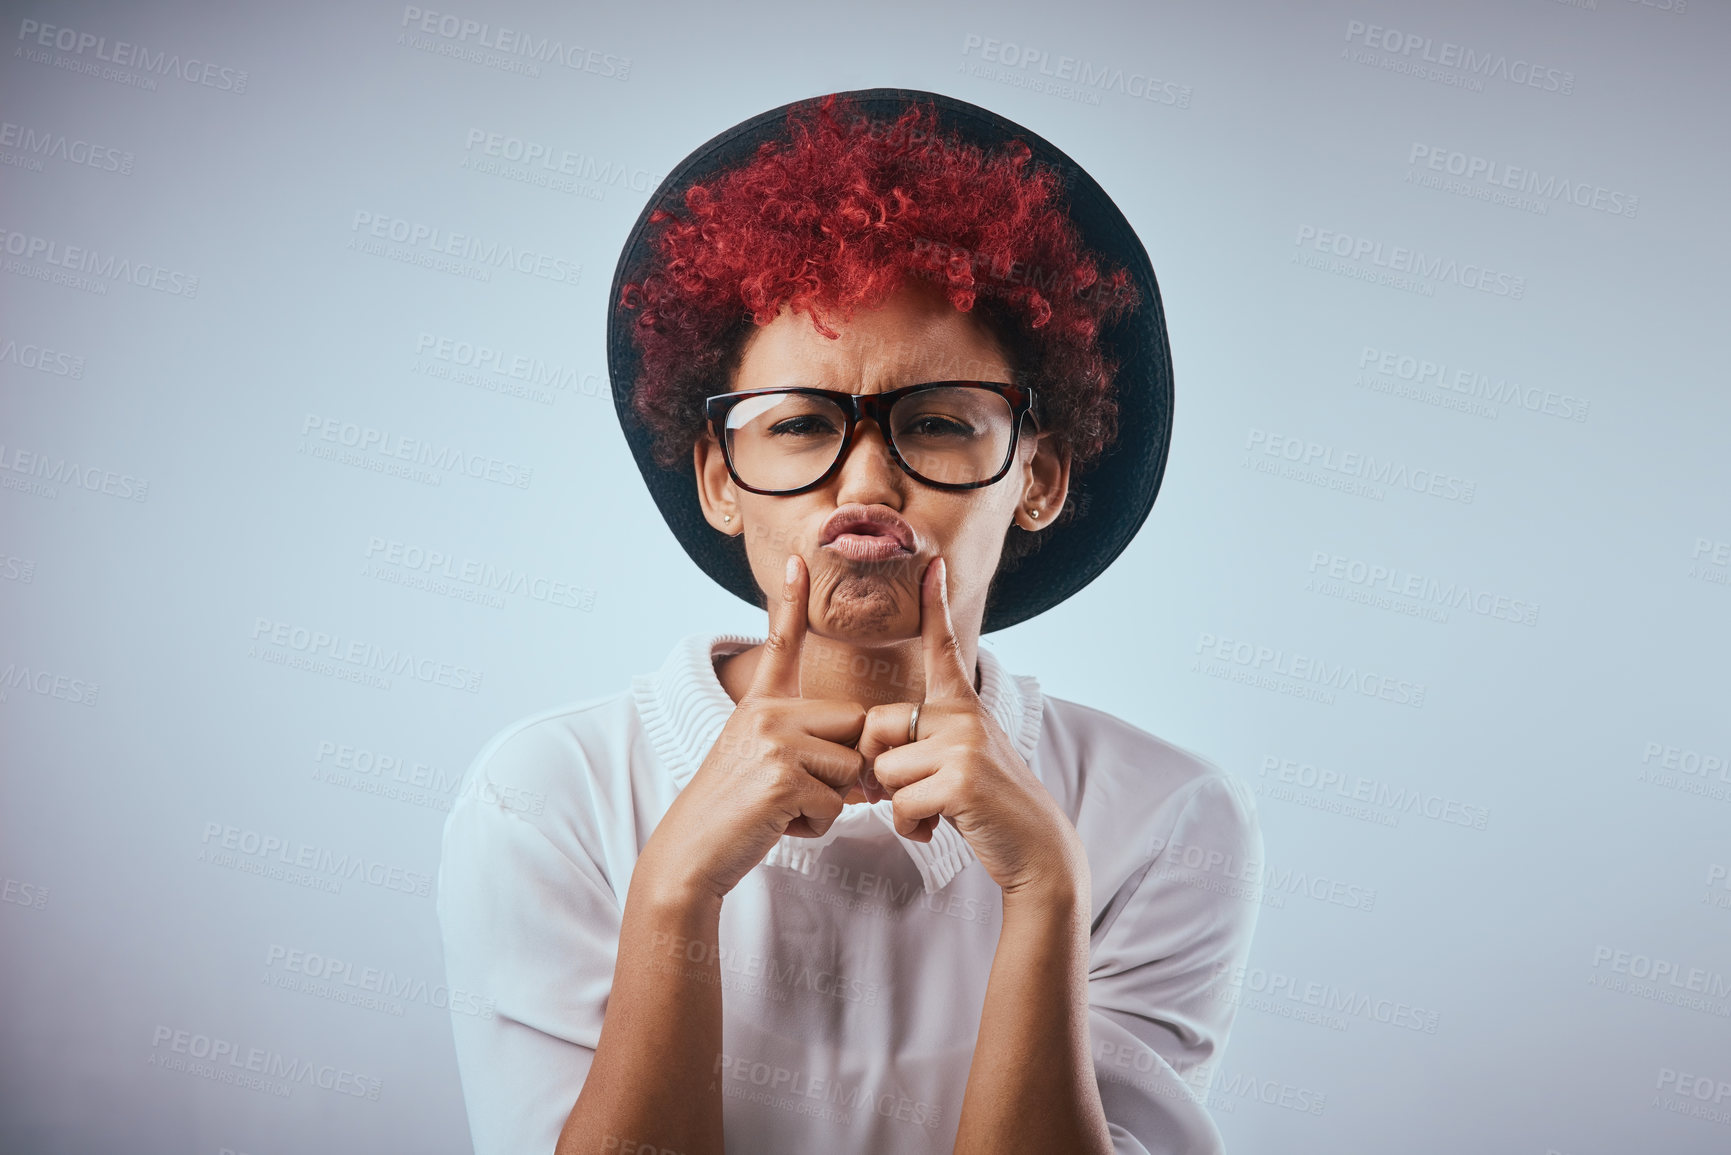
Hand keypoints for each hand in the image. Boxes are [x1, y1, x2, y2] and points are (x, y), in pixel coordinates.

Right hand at [637, 554, 866, 903]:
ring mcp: (773, 742)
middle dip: (845, 766)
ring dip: (829, 803)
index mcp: (760, 704)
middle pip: (852, 723)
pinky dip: (817, 826)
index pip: (780, 645)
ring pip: (850, 768)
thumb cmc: (735, 812)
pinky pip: (836, 805)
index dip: (791, 602)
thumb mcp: (764, 763)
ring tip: (783, 809)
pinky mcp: (781, 776)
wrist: (691, 851)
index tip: (797, 559)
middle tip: (801, 790)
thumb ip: (808, 750)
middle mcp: (766, 713)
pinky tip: (778, 824)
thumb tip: (865, 765)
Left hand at [860, 557, 1086, 899]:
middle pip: (879, 726)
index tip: (932, 565)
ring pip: (885, 770)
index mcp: (964, 707)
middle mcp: (964, 717)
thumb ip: (924, 744)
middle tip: (913, 792)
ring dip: (898, 804)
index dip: (935, 606)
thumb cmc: (988, 807)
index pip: (944, 649)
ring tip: (934, 812)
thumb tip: (872, 753)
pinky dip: (910, 826)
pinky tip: (936, 829)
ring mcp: (965, 746)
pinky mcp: (962, 780)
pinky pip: (900, 802)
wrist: (1037, 848)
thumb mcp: (961, 761)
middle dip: (880, 767)